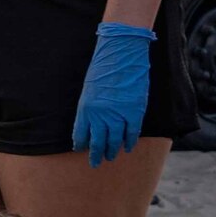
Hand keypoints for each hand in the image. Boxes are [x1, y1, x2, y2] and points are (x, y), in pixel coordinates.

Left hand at [74, 22, 153, 166]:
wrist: (121, 53)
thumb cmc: (103, 67)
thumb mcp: (89, 88)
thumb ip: (89, 106)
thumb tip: (90, 122)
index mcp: (86, 108)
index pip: (81, 134)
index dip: (81, 144)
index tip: (80, 150)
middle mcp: (100, 115)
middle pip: (97, 141)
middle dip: (96, 154)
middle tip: (96, 163)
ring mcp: (118, 114)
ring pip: (115, 140)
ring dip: (112, 150)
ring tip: (110, 157)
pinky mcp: (135, 111)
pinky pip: (132, 132)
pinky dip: (130, 141)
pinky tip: (127, 148)